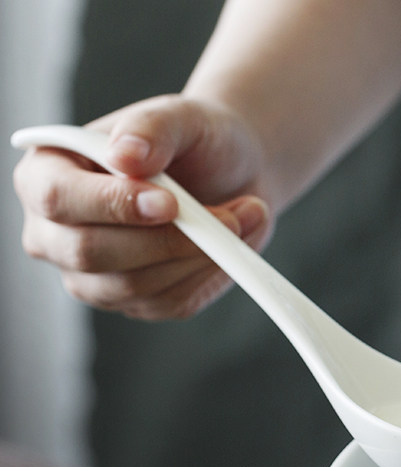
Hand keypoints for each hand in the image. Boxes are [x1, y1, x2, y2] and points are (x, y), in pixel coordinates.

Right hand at [13, 95, 271, 318]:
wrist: (236, 176)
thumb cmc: (197, 142)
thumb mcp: (182, 118)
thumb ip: (152, 129)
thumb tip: (125, 154)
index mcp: (48, 173)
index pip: (56, 198)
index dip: (112, 204)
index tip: (169, 202)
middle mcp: (57, 233)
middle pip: (89, 252)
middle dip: (164, 239)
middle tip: (227, 217)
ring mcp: (94, 276)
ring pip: (134, 286)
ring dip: (197, 255)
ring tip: (242, 217)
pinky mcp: (138, 302)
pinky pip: (170, 302)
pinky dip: (209, 274)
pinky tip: (230, 244)